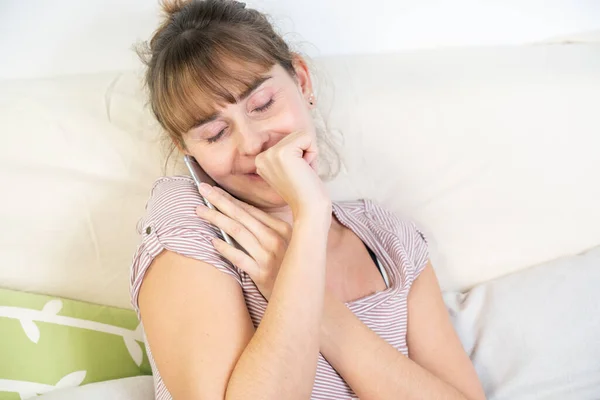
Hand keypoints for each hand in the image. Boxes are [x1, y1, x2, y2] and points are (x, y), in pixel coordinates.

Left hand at [196, 186, 290, 300]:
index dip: (230, 198)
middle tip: (202, 189)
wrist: (298, 295)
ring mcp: (269, 257)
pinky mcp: (262, 274)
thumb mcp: (286, 244)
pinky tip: (212, 242)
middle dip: (219, 201)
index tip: (214, 190)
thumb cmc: (288, 268)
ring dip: (216, 219)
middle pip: (241, 216)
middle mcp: (276, 239)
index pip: (251, 210)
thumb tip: (240, 213)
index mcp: (282, 228)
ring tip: (199, 211)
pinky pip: (239, 258)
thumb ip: (269, 228)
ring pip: (237, 232)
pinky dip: (225, 249)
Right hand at [255, 130, 330, 218]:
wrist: (309, 210)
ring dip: (309, 154)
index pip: (288, 141)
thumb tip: (299, 135)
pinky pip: (307, 138)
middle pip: (294, 136)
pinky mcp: (283, 152)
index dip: (299, 157)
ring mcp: (270, 154)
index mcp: (261, 161)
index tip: (296, 176)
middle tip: (301, 175)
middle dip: (305, 153)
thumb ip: (288, 154)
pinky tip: (306, 170)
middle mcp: (261, 157)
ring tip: (303, 173)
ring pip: (301, 135)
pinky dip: (313, 153)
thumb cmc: (306, 192)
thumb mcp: (289, 170)